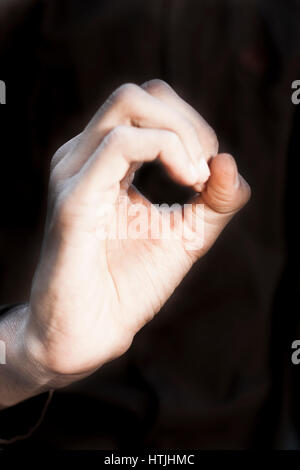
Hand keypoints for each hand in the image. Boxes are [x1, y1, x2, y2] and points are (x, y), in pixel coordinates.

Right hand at [24, 80, 249, 382]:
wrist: (94, 330)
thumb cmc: (130, 284)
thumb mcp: (186, 235)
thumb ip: (214, 202)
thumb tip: (231, 163)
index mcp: (105, 163)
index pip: (149, 106)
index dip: (190, 126)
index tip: (208, 175)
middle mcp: (84, 158)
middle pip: (139, 95)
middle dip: (188, 124)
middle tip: (204, 173)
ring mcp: (74, 173)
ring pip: (129, 104)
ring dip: (181, 134)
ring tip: (197, 179)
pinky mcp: (75, 198)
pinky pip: (120, 145)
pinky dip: (166, 150)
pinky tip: (188, 182)